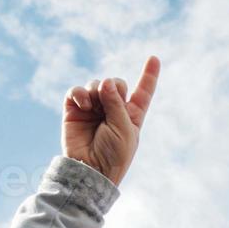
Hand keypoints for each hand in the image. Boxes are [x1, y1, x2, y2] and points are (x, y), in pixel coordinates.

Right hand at [62, 56, 160, 186]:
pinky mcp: (74, 110)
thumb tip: (105, 82)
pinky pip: (76, 91)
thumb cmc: (114, 154)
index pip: (142, 92)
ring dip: (96, 91)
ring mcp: (93, 108)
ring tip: (92, 106)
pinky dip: (79, 93)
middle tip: (109, 101)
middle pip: (116, 83)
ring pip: (96, 84)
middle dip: (114, 87)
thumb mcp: (124, 129)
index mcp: (131, 115)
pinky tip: (83, 104)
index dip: (149, 75)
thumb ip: (116, 104)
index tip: (154, 58)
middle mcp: (113, 109)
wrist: (91, 169)